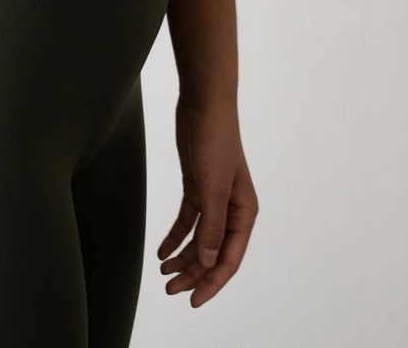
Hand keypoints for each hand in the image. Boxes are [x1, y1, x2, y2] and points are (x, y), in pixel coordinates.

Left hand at [158, 95, 259, 305]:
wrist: (205, 105)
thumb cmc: (216, 141)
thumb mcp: (213, 188)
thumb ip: (212, 226)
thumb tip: (209, 262)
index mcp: (244, 212)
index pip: (229, 258)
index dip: (212, 283)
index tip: (194, 301)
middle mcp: (231, 209)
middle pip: (213, 252)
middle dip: (193, 274)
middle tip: (170, 289)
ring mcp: (214, 199)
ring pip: (199, 240)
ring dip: (183, 258)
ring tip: (163, 273)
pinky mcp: (197, 188)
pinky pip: (188, 221)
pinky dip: (176, 237)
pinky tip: (163, 251)